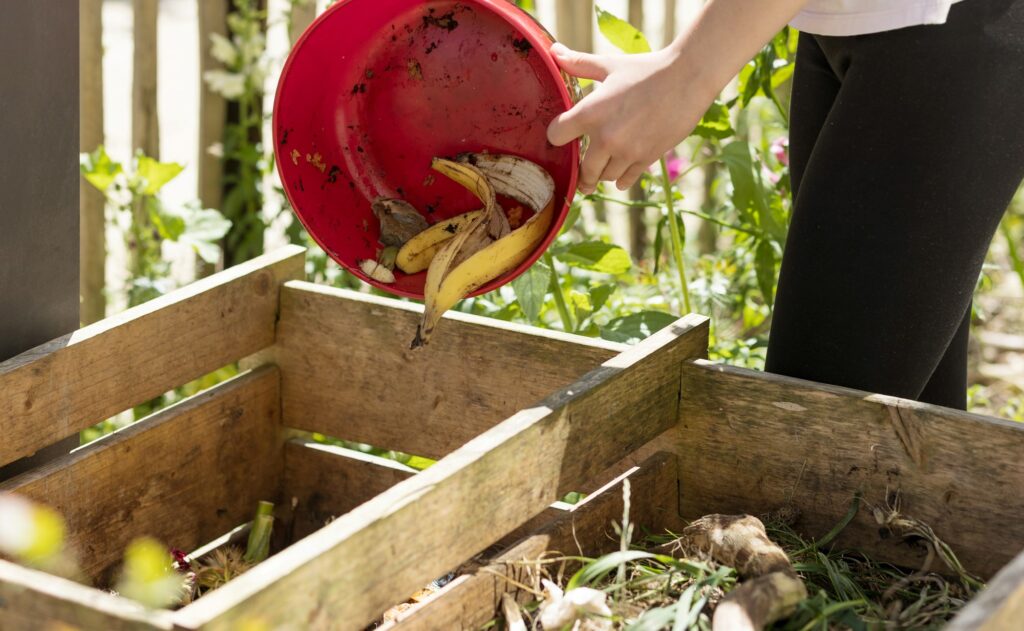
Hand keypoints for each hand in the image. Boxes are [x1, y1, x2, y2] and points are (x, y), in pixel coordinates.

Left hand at [546, 42, 713, 193]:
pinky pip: (626, 180)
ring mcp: (627, 151)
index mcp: (590, 112)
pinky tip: (620, 176)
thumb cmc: (647, 69)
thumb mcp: (610, 65)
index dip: (556, 136)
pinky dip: (622, 179)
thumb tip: (554, 52)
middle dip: (582, 171)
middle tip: (583, 174)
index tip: (562, 136)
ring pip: (605, 177)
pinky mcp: (647, 158)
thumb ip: (580, 64)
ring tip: (603, 170)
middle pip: (583, 170)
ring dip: (603, 174)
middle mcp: (606, 137)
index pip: (556, 136)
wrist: (687, 78)